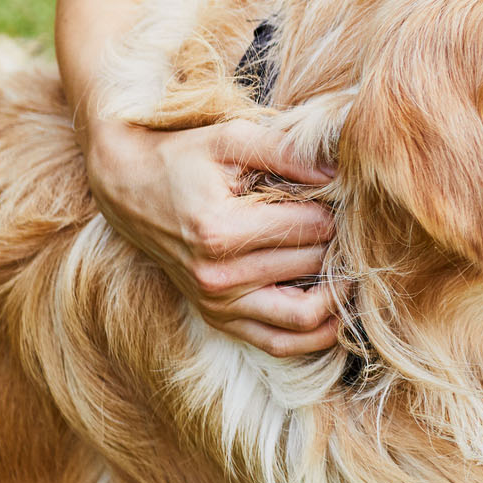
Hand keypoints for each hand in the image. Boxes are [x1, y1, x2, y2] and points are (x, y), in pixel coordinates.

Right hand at [83, 116, 339, 356]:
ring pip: (306, 316)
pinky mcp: (218, 319)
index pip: (313, 227)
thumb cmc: (184, 157)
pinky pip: (281, 343)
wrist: (128, 186)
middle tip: (354, 224)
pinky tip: (338, 306)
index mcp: (220, 231)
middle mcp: (217, 277)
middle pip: (314, 265)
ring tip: (352, 262)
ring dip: (339, 291)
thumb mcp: (232, 138)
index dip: (339, 208)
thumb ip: (288, 152)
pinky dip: (317, 332)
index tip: (345, 195)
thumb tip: (341, 176)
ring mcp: (217, 304)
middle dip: (342, 243)